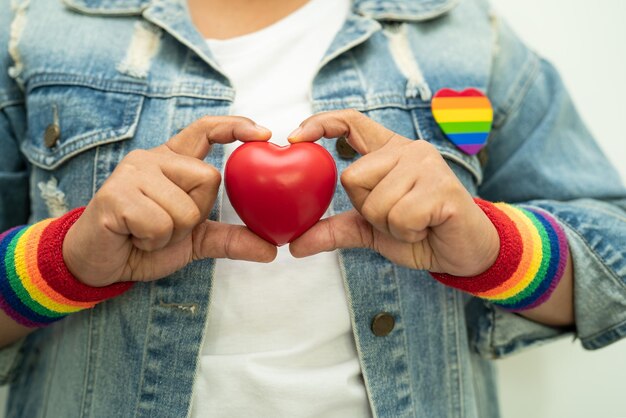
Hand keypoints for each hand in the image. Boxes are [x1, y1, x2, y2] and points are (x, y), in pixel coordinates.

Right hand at [63, 116, 276, 286]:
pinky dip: (153, 240)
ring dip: (172, 233)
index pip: (206, 130)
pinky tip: (134, 236)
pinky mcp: (115, 195)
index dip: (235, 127)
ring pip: (185, 207)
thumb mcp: (195, 241)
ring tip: (147, 232)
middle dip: (197, 214)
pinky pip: (159, 224)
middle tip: (167, 224)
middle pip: (209, 178)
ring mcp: (132, 173)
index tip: (264, 134)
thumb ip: (230, 239)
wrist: (101, 264)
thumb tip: (272, 250)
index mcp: (173, 161)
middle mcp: (153, 158)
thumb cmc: (145, 242)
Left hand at [288, 109, 499, 275]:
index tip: (294, 138)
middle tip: (397, 216)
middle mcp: (408, 150)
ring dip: (389, 225)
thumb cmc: (419, 233)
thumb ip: (334, 230)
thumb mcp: (370, 230)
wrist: (463, 253)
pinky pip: (399, 215)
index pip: (351, 121)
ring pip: (374, 201)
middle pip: (352, 177)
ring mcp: (427, 165)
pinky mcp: (442, 187)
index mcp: (389, 151)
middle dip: (367, 209)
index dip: (321, 123)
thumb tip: (294, 245)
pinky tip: (426, 226)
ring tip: (415, 223)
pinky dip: (407, 232)